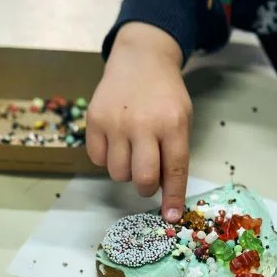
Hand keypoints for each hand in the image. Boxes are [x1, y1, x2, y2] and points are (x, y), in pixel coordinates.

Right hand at [86, 22, 191, 221]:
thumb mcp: (181, 119)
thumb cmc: (165, 96)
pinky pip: (98, 160)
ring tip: (131, 151)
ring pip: (118, 174)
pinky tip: (115, 141)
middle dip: (146, 188)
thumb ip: (174, 154)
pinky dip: (107, 159)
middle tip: (147, 178)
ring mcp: (116, 122)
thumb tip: (164, 194)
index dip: (173, 199)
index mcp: (172, 124)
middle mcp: (143, 124)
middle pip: (142, 179)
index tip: (171, 218)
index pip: (174, 171)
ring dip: (126, 172)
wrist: (140, 59)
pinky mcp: (94, 120)